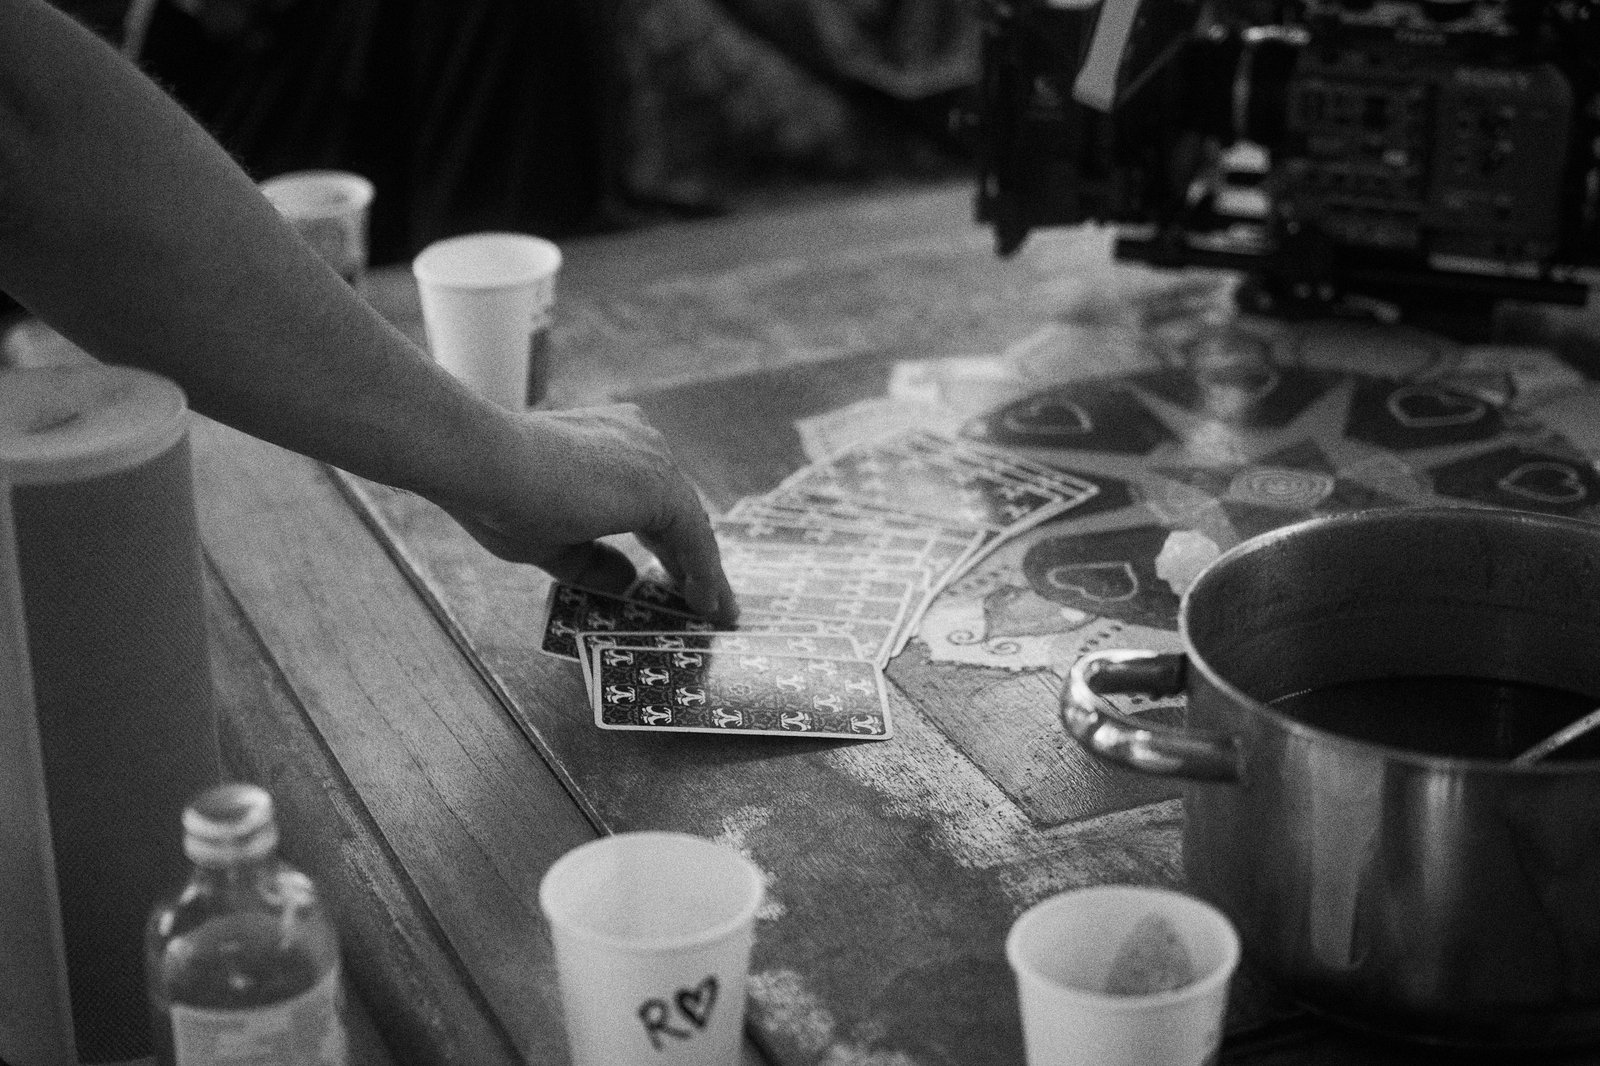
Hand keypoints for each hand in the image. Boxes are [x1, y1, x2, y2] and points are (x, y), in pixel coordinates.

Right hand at [435, 403, 738, 625]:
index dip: (666, 544)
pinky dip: (704, 573)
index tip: (678, 577)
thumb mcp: (552, 540)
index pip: (650, 501)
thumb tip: (628, 581)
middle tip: (706, 598)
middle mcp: (639, 441)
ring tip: (718, 612)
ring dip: (705, 571)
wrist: (482, 462)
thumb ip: (594, 561)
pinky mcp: (659, 485)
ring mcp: (652, 458)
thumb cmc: (499, 495)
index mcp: (610, 442)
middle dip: (691, 559)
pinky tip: (708, 604)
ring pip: (690, 525)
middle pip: (677, 512)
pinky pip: (694, 538)